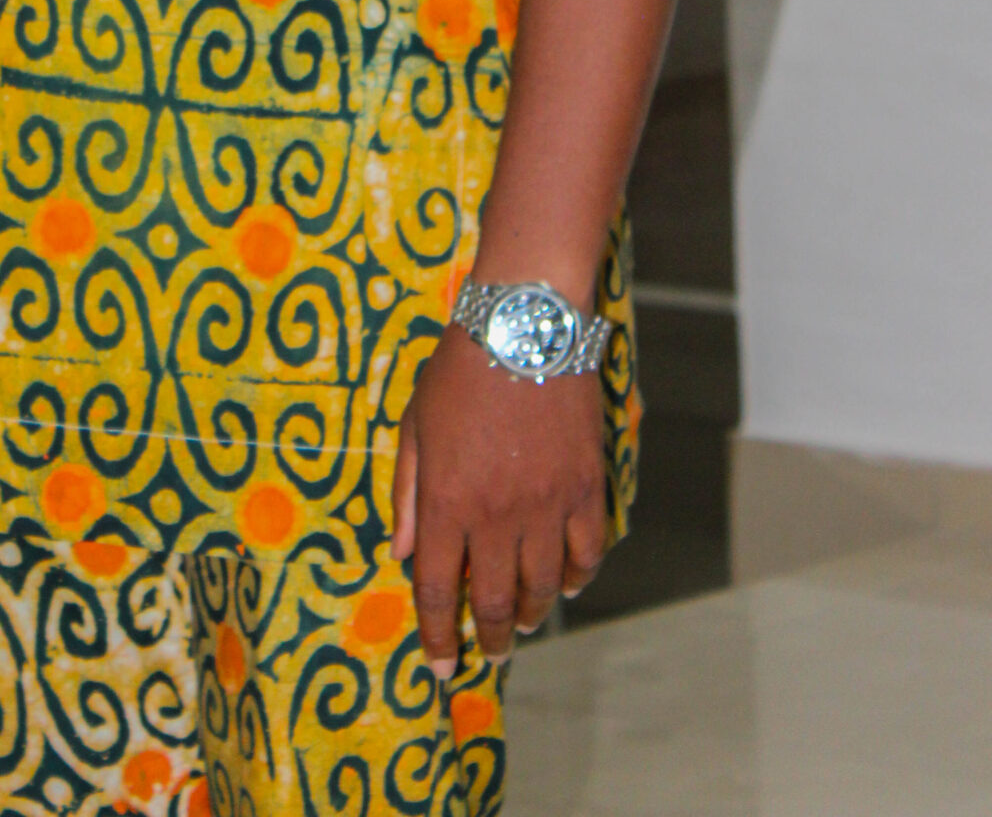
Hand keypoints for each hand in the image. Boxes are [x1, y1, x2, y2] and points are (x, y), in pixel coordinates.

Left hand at [391, 324, 605, 672]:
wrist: (523, 324)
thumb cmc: (459, 369)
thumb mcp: (415, 424)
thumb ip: (408, 493)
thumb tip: (403, 554)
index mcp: (447, 501)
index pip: (440, 591)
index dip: (438, 637)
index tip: (440, 668)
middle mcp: (496, 514)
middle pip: (496, 601)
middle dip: (490, 637)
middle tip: (489, 651)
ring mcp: (546, 504)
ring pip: (544, 587)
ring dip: (533, 614)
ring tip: (524, 622)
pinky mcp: (584, 487)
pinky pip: (587, 553)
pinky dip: (577, 578)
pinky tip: (566, 583)